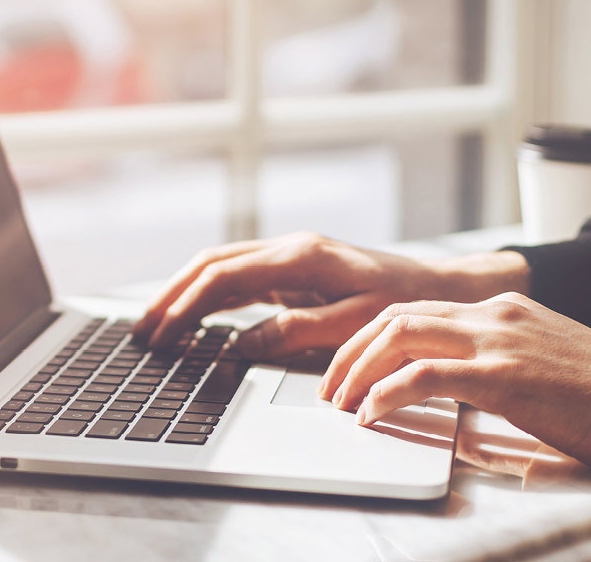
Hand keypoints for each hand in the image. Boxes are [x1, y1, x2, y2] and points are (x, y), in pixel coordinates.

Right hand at [133, 232, 530, 358]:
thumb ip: (296, 332)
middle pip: (211, 264)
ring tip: (157, 325)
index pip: (222, 277)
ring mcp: (293, 256)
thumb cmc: (409, 306)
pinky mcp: (298, 270)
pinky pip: (242, 278)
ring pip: (222, 267)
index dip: (184, 306)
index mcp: (301, 257)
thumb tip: (242, 343)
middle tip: (142, 331)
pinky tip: (197, 318)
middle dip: (171, 296)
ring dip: (186, 293)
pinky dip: (211, 296)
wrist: (448, 287)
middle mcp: (291, 248)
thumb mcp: (355, 325)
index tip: (162, 335)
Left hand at [321, 292, 590, 494]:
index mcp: (504, 307)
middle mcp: (495, 313)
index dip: (372, 336)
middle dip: (350, 350)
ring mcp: (497, 340)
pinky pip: (421, 377)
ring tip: (340, 402)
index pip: (417, 308)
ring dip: (357, 370)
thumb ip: (500, 360)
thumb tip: (455, 383)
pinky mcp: (501, 375)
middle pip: (395, 316)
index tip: (349, 365)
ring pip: (399, 336)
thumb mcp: (544, 360)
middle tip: (330, 386)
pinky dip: (384, 393)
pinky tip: (371, 415)